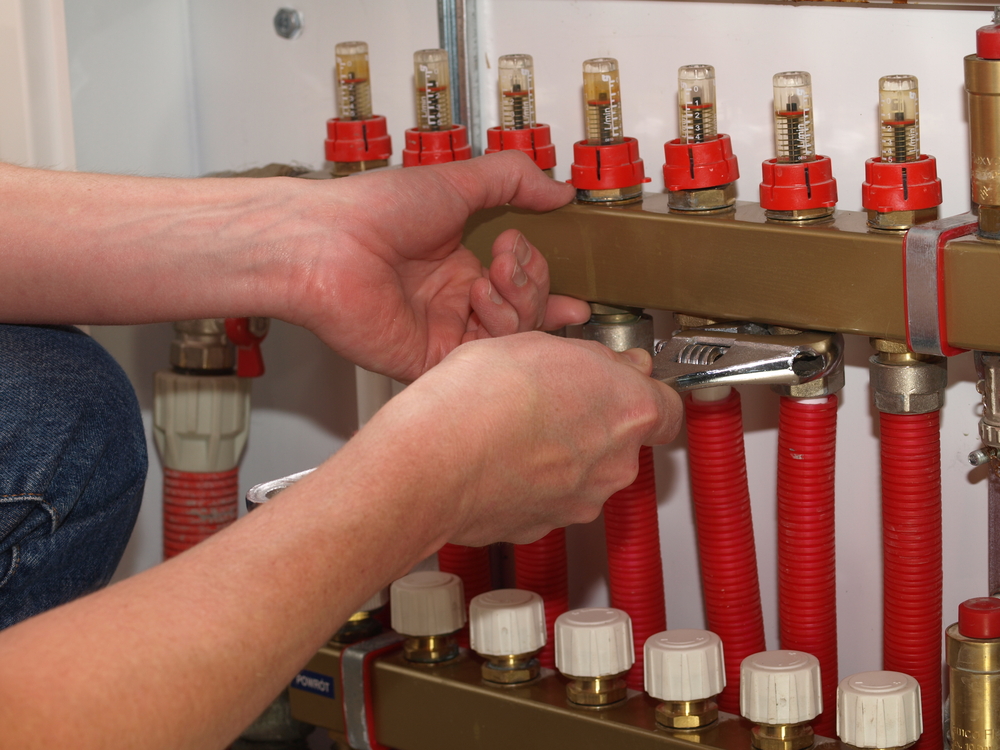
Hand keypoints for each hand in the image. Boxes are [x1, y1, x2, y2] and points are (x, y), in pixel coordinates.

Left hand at [282, 152, 590, 381]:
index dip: (546, 278)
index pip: (521, 282)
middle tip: (509, 253)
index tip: (560, 259)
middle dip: (534, 279)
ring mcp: (445, 331)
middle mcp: (454, 300)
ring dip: (519, 298)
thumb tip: (561, 189)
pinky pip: (486, 359)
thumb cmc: (374, 210)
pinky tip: (479, 297)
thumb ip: (513, 180)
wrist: (329, 242)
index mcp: (460, 263)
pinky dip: (496, 326)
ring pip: (515, 335)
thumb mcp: (456, 180)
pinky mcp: (433, 360)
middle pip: (528, 309)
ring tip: (494, 273)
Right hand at [364, 332, 682, 544]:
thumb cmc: (480, 398)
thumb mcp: (543, 343)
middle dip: (595, 419)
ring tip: (515, 425)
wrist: (432, 461)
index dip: (644, 391)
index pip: (670, 406)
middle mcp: (615, 463)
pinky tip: (499, 457)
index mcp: (629, 410)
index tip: (627, 381)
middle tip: (553, 395)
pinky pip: (548, 497)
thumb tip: (611, 364)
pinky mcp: (542, 526)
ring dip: (561, 451)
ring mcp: (580, 501)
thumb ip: (594, 359)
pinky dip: (531, 481)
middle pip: (624, 440)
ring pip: (585, 472)